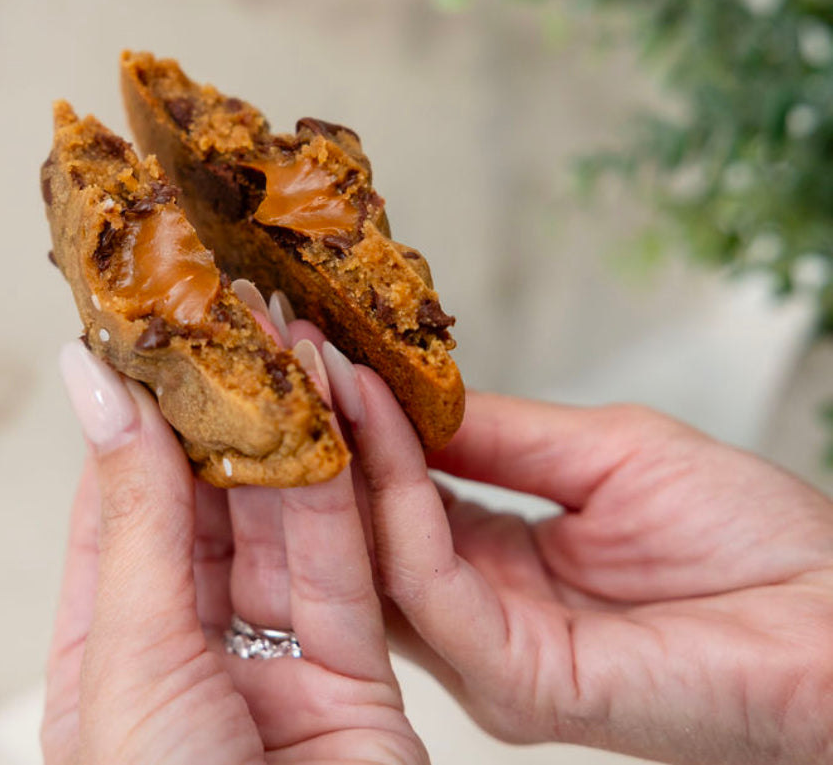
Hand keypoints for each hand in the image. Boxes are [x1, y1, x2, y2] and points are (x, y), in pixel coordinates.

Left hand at [41, 337, 426, 764]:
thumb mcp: (131, 656)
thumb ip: (135, 517)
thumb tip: (91, 383)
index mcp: (108, 657)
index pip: (120, 511)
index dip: (139, 421)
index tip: (154, 338)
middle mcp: (192, 654)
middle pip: (211, 511)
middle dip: (227, 413)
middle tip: (238, 317)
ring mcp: (277, 665)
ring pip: (286, 528)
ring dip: (294, 433)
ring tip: (294, 339)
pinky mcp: (361, 680)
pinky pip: (351, 569)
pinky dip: (351, 489)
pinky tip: (343, 410)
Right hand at [320, 350, 832, 764]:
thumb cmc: (752, 543)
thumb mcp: (601, 454)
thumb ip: (496, 436)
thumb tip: (399, 393)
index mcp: (495, 564)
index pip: (392, 498)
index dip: (351, 423)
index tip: (309, 349)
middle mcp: (477, 616)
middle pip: (364, 533)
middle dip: (321, 437)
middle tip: (277, 349)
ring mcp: (489, 654)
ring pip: (378, 558)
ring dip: (343, 457)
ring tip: (312, 369)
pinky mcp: (515, 680)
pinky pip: (429, 585)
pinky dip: (395, 500)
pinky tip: (377, 427)